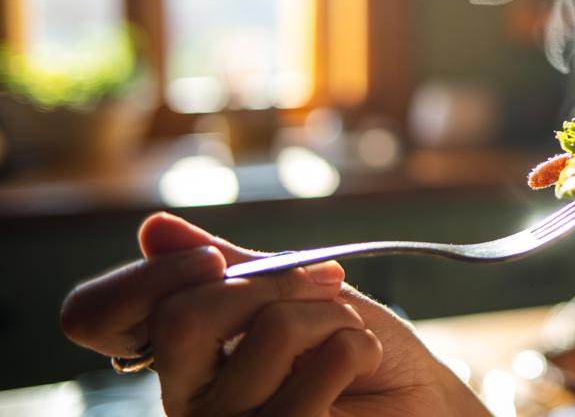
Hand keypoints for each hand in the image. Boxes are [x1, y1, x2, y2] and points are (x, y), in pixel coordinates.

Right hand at [62, 212, 489, 415]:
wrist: (425, 402)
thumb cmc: (358, 349)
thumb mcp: (296, 293)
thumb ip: (233, 266)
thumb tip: (154, 228)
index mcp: (178, 355)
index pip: (95, 317)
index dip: (144, 278)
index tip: (215, 258)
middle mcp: (187, 400)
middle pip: (180, 318)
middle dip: (271, 283)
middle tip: (321, 288)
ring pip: (264, 334)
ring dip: (328, 315)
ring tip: (349, 334)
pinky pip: (310, 377)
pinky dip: (353, 347)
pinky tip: (362, 363)